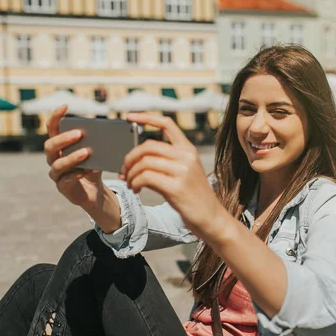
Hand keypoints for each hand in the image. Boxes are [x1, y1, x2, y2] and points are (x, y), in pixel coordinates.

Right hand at [44, 105, 102, 207]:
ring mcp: (56, 173)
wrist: (94, 191)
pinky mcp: (62, 187)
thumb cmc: (92, 166)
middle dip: (64, 139)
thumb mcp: (95, 152)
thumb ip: (96, 142)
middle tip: (79, 134)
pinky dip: (78, 173)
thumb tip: (106, 129)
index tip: (65, 106)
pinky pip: (67, 180)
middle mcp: (53, 158)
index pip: (52, 128)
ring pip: (58, 164)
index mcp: (59, 145)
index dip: (55, 117)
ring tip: (87, 152)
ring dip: (72, 157)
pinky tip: (90, 170)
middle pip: (50, 146)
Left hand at [120, 113, 225, 239]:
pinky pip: (146, 178)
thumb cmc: (193, 196)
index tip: (129, 117)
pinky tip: (136, 189)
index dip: (146, 117)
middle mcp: (186, 156)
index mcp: (188, 149)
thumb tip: (137, 159)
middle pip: (148, 145)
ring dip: (131, 173)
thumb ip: (165, 161)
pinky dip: (135, 183)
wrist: (211, 218)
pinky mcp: (176, 187)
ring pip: (145, 162)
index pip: (166, 124)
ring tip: (130, 183)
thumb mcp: (184, 172)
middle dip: (130, 157)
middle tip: (124, 171)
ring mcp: (182, 171)